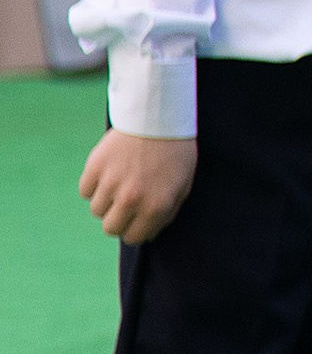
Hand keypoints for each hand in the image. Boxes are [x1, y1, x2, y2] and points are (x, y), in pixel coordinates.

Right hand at [79, 129, 197, 244]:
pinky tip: (111, 169)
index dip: (135, 229)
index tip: (136, 219)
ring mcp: (111, 183)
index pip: (134, 238)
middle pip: (111, 229)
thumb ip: (166, 212)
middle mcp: (132, 199)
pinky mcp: (95, 168)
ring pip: (97, 210)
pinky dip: (95, 184)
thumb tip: (149, 233)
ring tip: (122, 178)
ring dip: (107, 199)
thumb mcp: (183, 183)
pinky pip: (86, 191)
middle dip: (119, 218)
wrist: (159, 115)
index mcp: (156, 206)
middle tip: (126, 202)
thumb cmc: (175, 150)